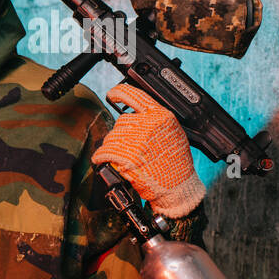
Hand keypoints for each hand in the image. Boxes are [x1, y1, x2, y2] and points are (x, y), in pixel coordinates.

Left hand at [92, 83, 204, 217]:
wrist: (177, 186)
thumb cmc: (175, 162)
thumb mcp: (172, 133)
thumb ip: (154, 121)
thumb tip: (135, 116)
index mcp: (162, 116)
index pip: (136, 96)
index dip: (120, 93)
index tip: (112, 93)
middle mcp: (149, 125)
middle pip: (121, 121)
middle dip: (120, 134)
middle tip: (129, 147)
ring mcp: (138, 140)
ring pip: (111, 137)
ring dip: (111, 147)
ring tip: (123, 156)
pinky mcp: (127, 156)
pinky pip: (104, 152)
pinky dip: (101, 157)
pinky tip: (105, 160)